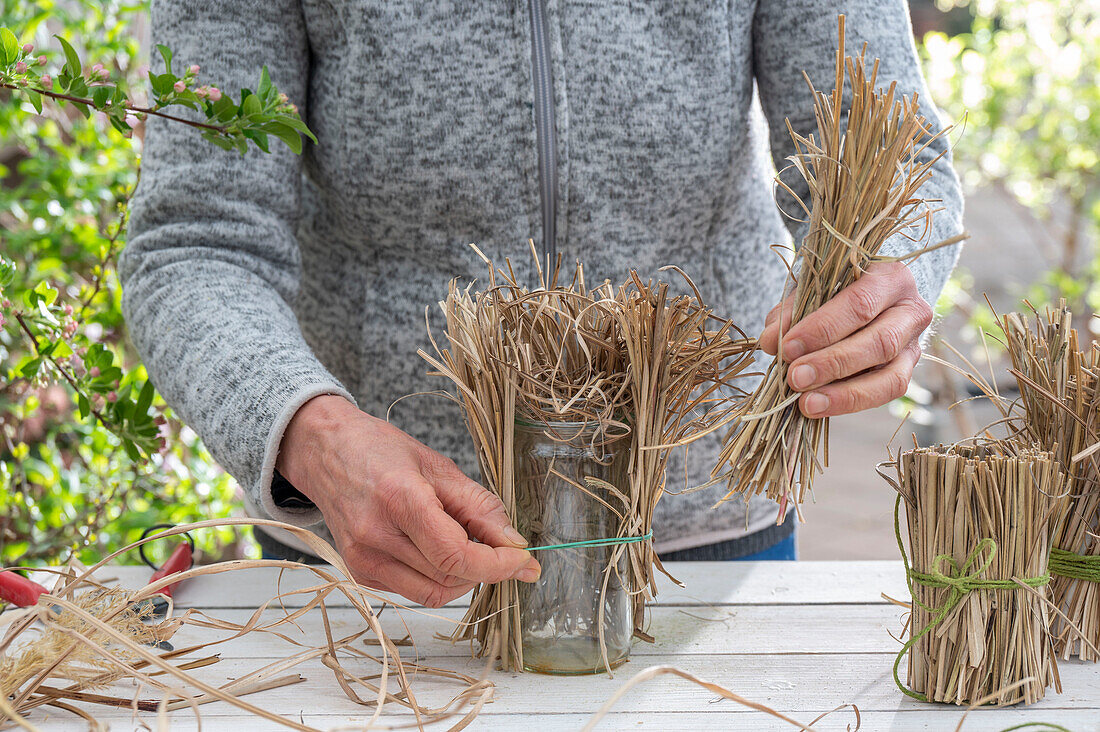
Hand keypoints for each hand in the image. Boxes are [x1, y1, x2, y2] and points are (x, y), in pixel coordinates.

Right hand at [276, 395, 538, 606]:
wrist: (326, 453)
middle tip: (499, 545)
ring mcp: (364, 560)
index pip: (456, 556)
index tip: (524, 559)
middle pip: (449, 577)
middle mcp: (376, 537)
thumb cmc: (380, 451)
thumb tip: (515, 545)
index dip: (498, 565)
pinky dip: (437, 576)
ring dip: (463, 577)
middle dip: (487, 568)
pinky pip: (414, 590)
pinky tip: (435, 547)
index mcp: (399, 500)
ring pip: (434, 592)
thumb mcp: (439, 466)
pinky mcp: (360, 573)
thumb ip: (480, 508)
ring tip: (464, 542)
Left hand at [758, 261, 932, 418]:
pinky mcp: (907, 372)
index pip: (859, 304)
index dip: (822, 329)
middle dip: (832, 363)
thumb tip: (770, 341)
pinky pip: (885, 393)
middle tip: (794, 377)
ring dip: (844, 393)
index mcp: (890, 278)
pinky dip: (849, 402)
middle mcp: (912, 311)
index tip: (787, 348)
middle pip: (879, 342)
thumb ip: (791, 312)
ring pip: (890, 377)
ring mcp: (914, 345)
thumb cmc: (836, 291)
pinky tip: (819, 406)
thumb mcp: (812, 291)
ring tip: (806, 403)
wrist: (867, 299)